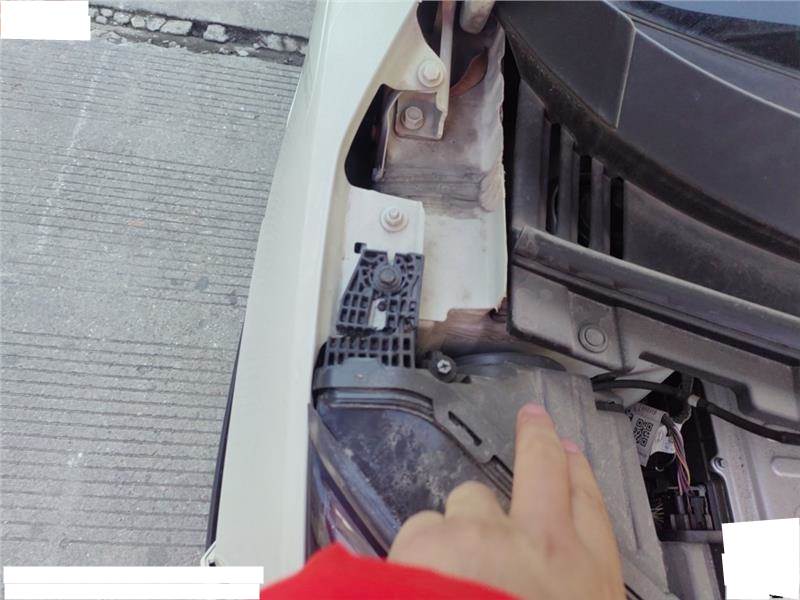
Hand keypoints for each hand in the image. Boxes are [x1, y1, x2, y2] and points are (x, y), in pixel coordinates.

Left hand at [388, 403, 624, 598]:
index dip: (582, 477)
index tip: (573, 456)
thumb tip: (544, 588)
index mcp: (583, 581)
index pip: (592, 511)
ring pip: (470, 498)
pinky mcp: (431, 537)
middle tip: (534, 423)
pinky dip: (418, 549)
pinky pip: (422, 526)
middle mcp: (539, 546)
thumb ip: (554, 590)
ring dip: (462, 520)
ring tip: (451, 557)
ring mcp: (483, 534)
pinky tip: (414, 578)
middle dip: (539, 443)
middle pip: (542, 471)